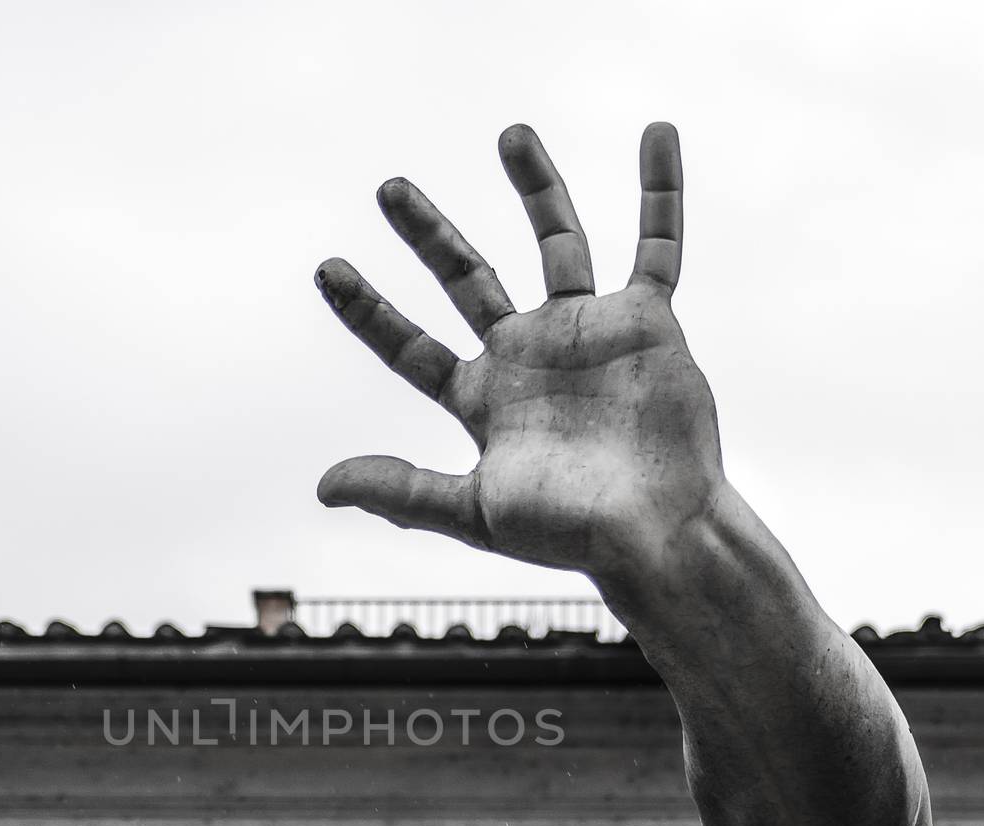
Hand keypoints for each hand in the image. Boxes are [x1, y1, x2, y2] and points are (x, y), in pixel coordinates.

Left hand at [317, 123, 721, 576]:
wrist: (656, 532)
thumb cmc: (569, 534)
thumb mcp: (474, 512)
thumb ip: (403, 492)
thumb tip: (323, 486)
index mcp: (481, 400)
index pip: (409, 347)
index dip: (368, 311)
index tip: (326, 269)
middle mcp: (527, 356)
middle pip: (466, 279)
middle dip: (429, 236)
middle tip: (389, 189)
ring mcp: (586, 333)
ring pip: (557, 242)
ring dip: (536, 188)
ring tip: (510, 134)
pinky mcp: (647, 322)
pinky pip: (657, 246)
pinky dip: (660, 193)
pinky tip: (657, 135)